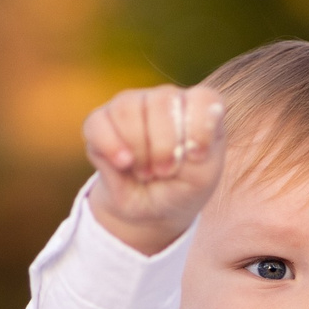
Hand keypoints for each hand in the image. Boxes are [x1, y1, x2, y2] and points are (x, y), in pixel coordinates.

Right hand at [84, 83, 226, 254]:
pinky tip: (123, 163)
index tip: (197, 157)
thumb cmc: (181, 188)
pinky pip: (99, 123)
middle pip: (161, 101)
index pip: (203, 98)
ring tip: (145, 172)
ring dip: (138, 149)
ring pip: (128, 108)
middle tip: (165, 171)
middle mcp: (165, 99)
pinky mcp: (100, 120)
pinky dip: (111, 148)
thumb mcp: (201, 179)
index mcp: (197, 109)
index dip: (199, 128)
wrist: (148, 210)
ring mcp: (131, 105)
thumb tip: (208, 117)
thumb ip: (205, 150)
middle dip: (163, 146)